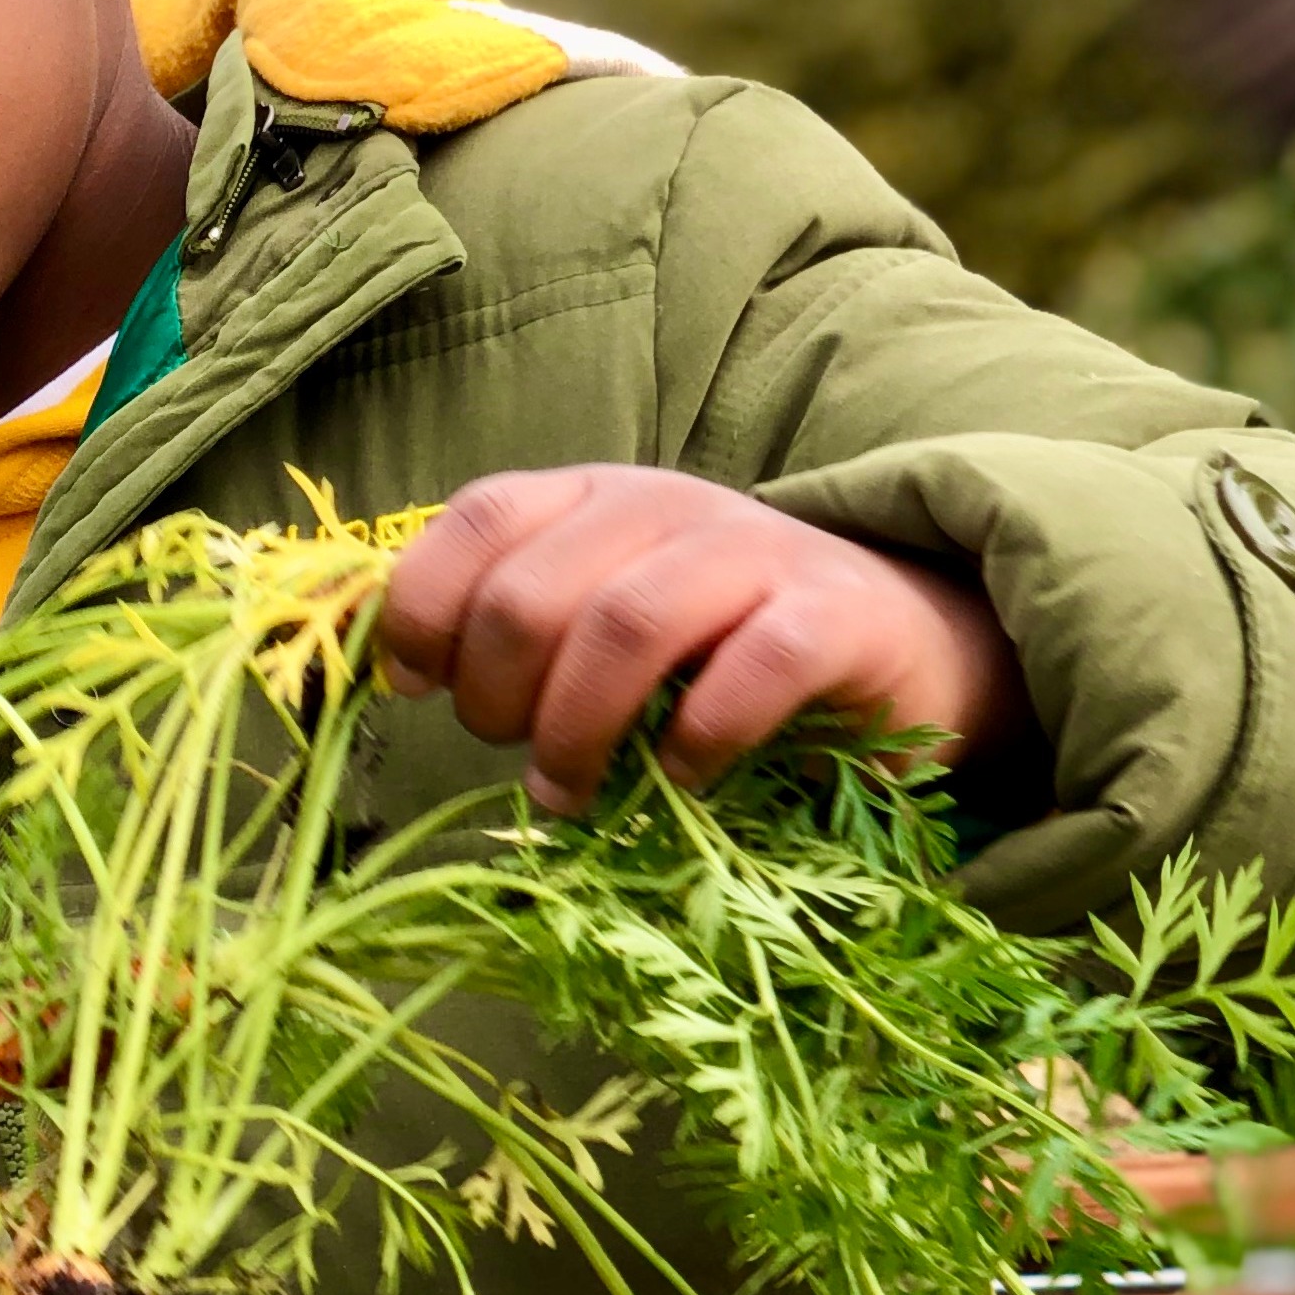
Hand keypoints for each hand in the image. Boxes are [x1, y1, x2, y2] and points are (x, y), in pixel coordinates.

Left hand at [377, 465, 1027, 814]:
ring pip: (627, 623)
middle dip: (496, 694)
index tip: (415, 687)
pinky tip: (679, 781)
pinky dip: (697, 740)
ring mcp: (757, 554)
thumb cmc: (715, 650)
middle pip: (535, 591)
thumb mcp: (599, 620)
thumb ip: (511, 628)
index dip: (424, 607)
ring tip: (568, 795)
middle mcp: (667, 508)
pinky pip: (751, 670)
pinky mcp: (835, 618)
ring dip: (576, 728)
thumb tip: (397, 675)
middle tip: (516, 756)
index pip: (479, 519)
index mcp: (593, 498)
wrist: (897, 646)